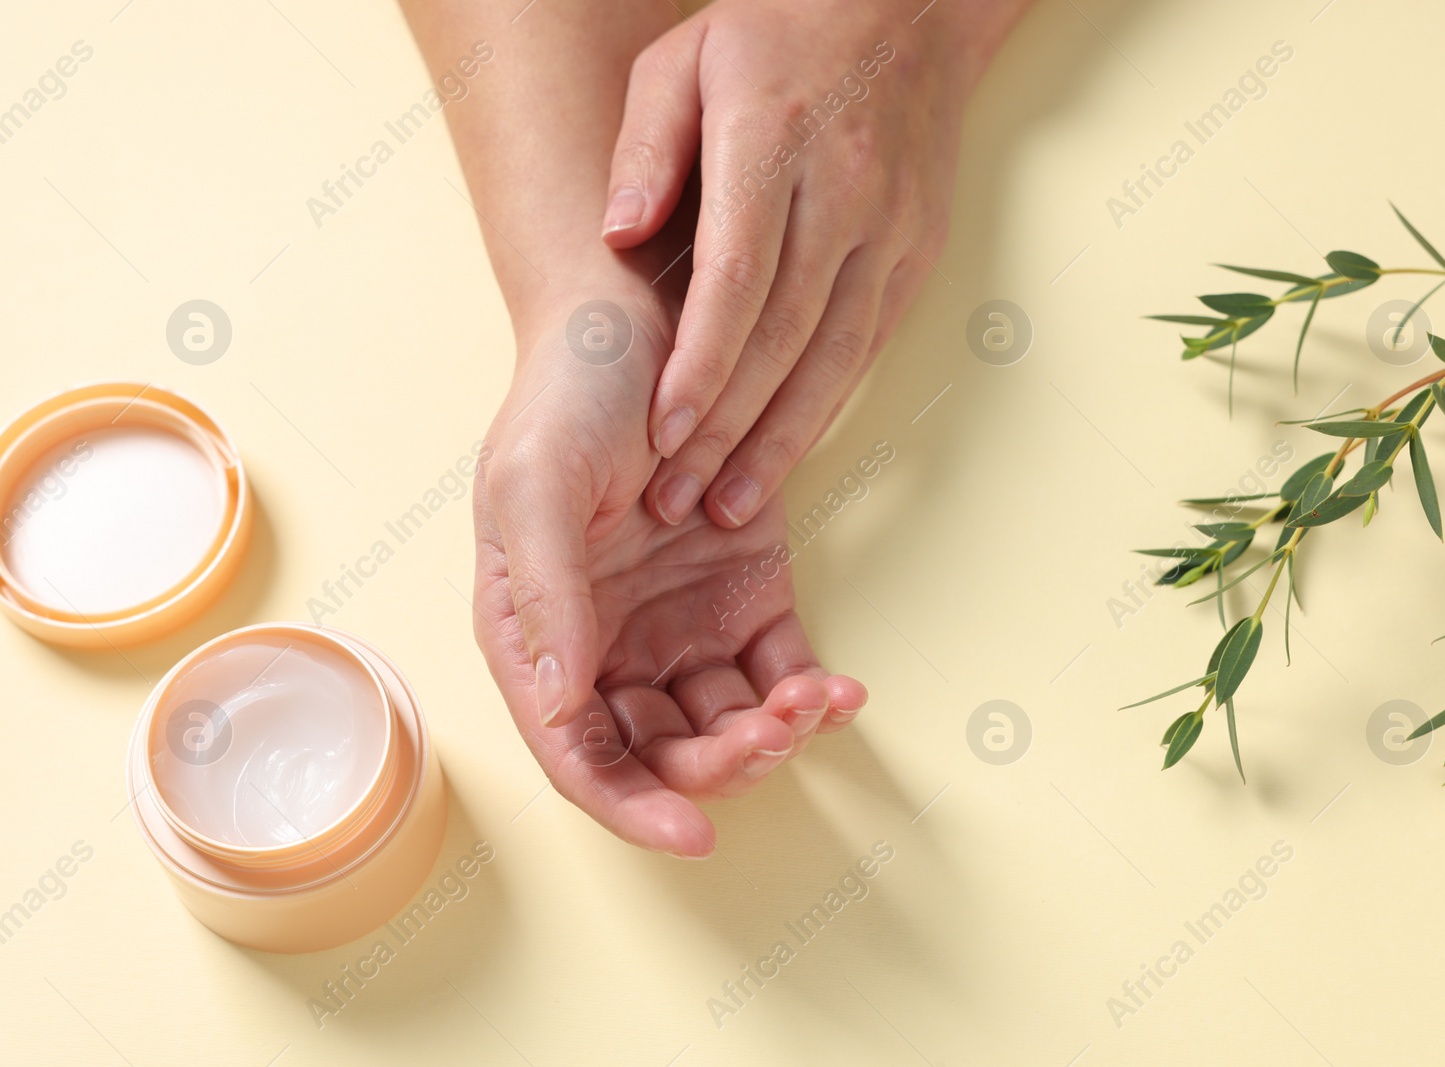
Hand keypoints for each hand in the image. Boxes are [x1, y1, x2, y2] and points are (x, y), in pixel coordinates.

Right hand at [472, 289, 866, 855]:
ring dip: (773, 733)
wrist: (643, 314)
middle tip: (769, 733)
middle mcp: (609, 647)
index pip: (577, 755)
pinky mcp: (748, 596)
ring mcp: (681, 625)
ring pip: (727, 723)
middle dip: (717, 765)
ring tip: (814, 699)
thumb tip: (560, 707)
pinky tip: (840, 692)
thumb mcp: (534, 485)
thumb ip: (545, 600)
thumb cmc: (567, 394)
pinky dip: (812, 695)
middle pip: (661, 752)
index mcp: (540, 638)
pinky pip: (781, 672)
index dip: (629, 805)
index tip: (690, 832)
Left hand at [601, 0, 1004, 528]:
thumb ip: (645, 147)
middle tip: (680, 499)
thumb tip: (617, 235)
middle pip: (787, 336)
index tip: (664, 432)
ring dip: (784, 439)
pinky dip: (826, 404)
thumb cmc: (775, 32)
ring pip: (838, 356)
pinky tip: (786, 451)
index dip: (702, 365)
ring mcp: (892, 227)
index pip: (739, 278)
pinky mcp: (917, 252)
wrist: (905, 9)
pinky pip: (869, 344)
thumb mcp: (682, 57)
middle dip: (731, 429)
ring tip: (731, 503)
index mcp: (774, 141)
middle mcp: (844, 192)